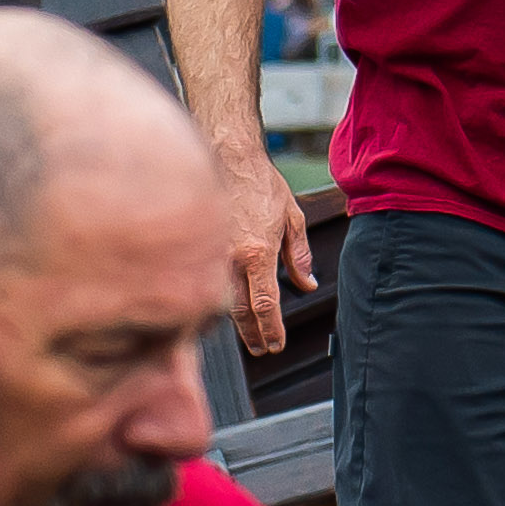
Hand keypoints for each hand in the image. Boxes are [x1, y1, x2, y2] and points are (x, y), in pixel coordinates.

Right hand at [209, 144, 313, 357]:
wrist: (227, 156)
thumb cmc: (261, 183)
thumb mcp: (292, 217)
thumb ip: (298, 255)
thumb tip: (307, 285)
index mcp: (258, 253)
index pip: (265, 305)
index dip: (271, 330)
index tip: (276, 345)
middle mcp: (232, 258)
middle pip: (240, 312)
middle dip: (253, 336)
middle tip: (264, 349)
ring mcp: (210, 253)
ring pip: (219, 300)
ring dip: (235, 323)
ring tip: (249, 336)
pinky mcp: (197, 246)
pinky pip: (206, 281)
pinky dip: (215, 299)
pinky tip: (224, 307)